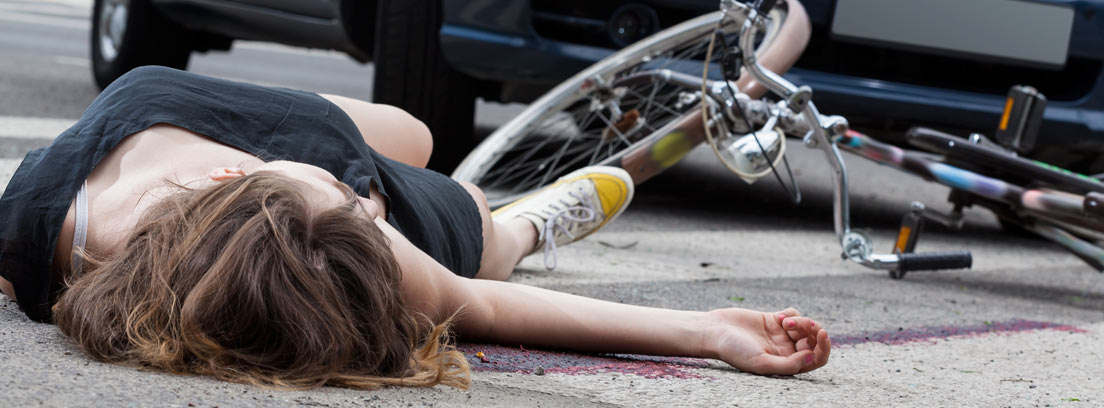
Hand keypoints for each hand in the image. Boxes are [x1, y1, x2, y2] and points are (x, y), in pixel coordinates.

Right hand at [704, 307, 829, 374]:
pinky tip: (778, 317)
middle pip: (813, 341)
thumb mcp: (761, 363)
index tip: (822, 334)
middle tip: (802, 325)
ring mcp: (780, 335)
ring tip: (785, 322)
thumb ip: (788, 365)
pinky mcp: (773, 320)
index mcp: (785, 364)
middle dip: (813, 331)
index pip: (815, 359)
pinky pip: (794, 314)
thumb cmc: (734, 351)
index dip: (823, 348)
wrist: (715, 331)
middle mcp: (786, 350)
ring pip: (805, 326)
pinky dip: (792, 314)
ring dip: (802, 321)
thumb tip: (810, 358)